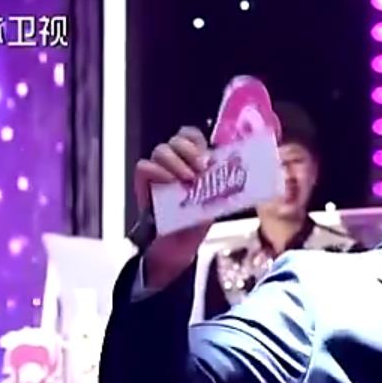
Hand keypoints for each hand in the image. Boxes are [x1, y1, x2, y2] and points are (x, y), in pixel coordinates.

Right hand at [133, 126, 213, 287]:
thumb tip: (238, 172)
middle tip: (201, 170)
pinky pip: (144, 167)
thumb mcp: (215, 201)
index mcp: (191, 161)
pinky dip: (158, 172)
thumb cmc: (197, 221)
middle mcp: (173, 162)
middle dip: (190, 151)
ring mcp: (157, 171)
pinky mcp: (143, 184)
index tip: (209, 158)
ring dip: (176, 162)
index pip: (190, 136)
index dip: (197, 141)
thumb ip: (220, 184)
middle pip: (176, 140)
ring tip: (188, 180)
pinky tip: (169, 183)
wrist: (179, 246)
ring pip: (161, 150)